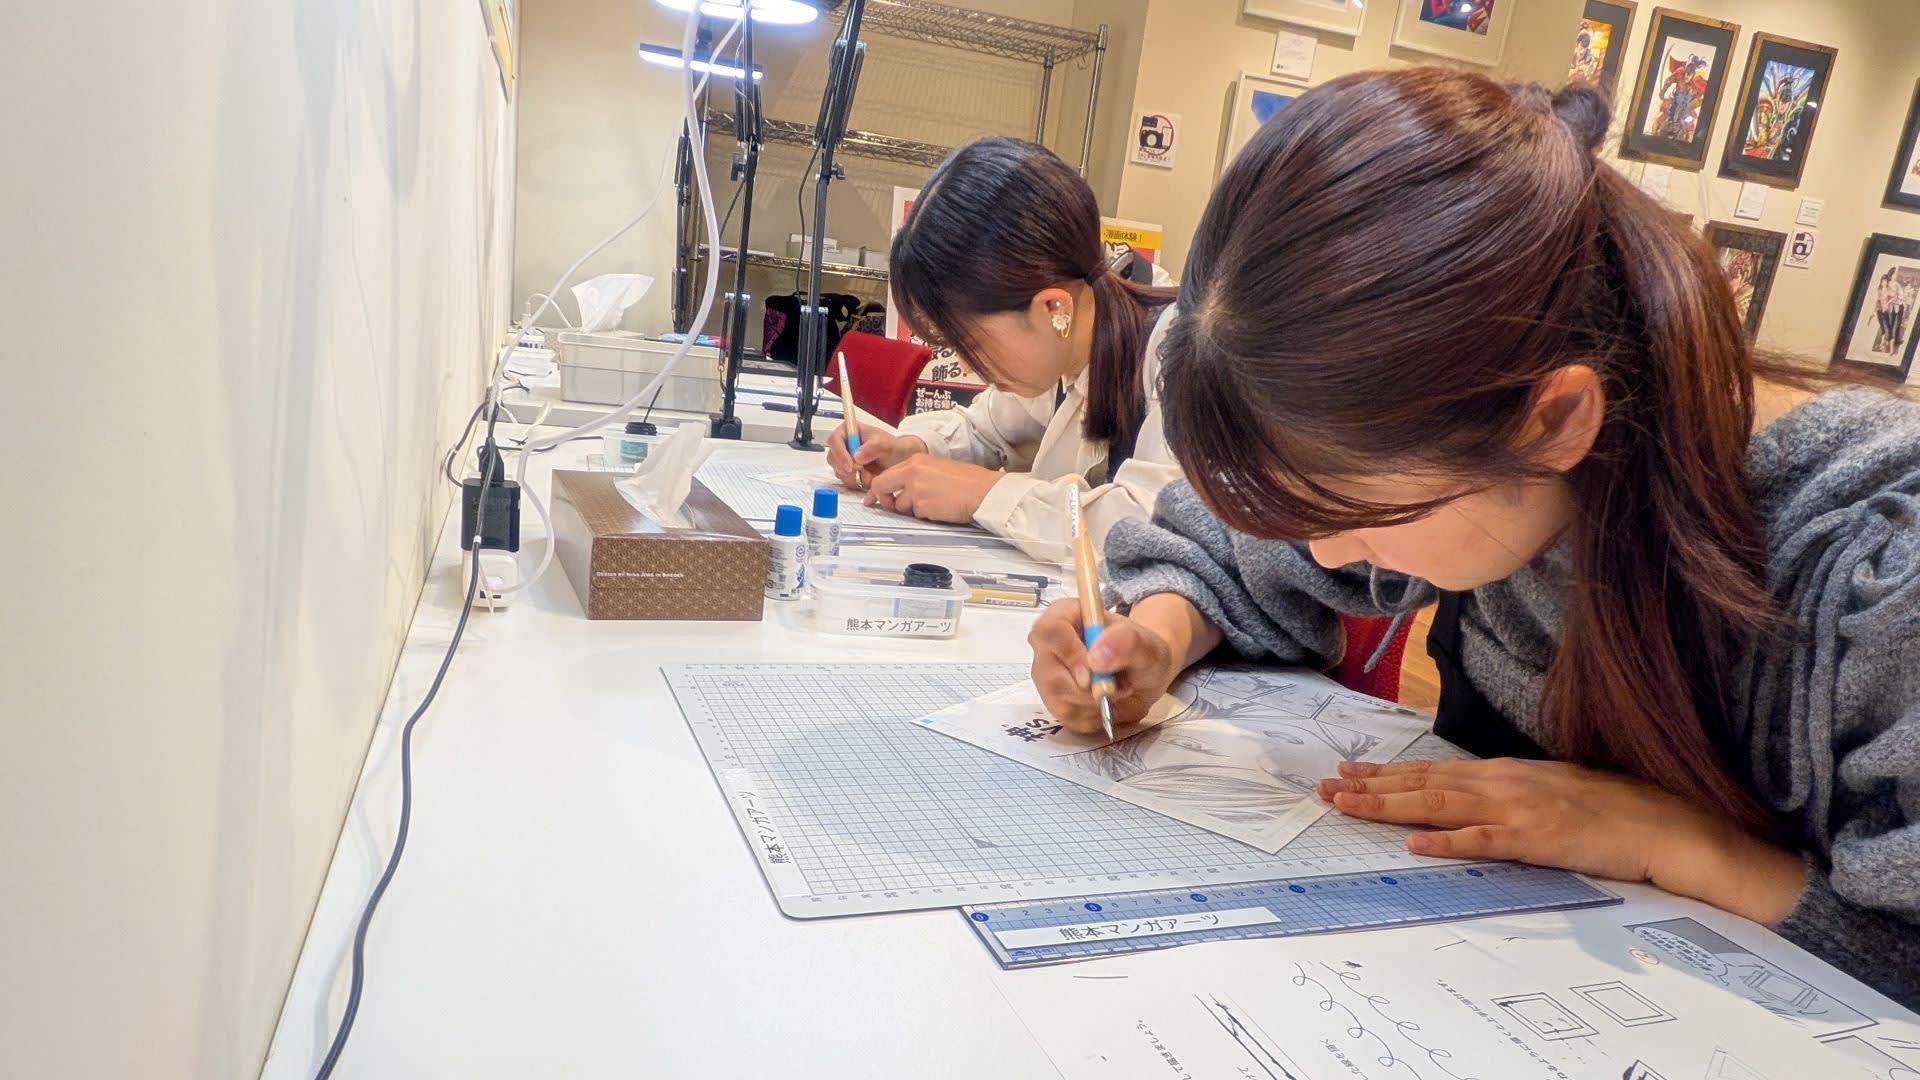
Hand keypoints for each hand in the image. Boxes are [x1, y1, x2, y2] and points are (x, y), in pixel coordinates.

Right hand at [826, 426, 923, 489]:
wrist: (899, 461)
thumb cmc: (893, 448)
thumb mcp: (886, 444)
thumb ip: (873, 447)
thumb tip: (857, 456)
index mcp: (850, 430)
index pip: (834, 440)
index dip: (839, 453)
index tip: (850, 465)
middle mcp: (844, 443)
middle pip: (833, 457)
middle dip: (845, 468)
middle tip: (859, 473)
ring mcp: (845, 458)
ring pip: (838, 470)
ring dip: (851, 477)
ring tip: (868, 475)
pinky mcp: (848, 471)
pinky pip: (844, 479)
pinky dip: (855, 482)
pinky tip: (866, 479)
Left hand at [864, 456, 1001, 523]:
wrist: (982, 491)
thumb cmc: (967, 481)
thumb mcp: (936, 468)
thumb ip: (915, 476)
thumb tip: (899, 489)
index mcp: (915, 461)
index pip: (885, 475)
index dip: (877, 490)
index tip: (872, 498)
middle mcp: (912, 473)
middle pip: (882, 488)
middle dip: (885, 500)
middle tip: (891, 506)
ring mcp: (916, 490)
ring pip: (900, 506)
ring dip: (912, 510)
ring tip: (934, 503)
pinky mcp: (923, 506)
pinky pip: (915, 515)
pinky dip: (925, 515)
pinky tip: (940, 508)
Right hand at [1027, 599, 1179, 733]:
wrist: (1145, 675)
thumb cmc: (1142, 652)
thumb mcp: (1148, 644)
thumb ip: (1127, 643)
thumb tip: (1096, 657)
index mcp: (1066, 615)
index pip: (1048, 630)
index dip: (1068, 653)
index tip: (1092, 673)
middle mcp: (1049, 645)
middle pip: (1050, 673)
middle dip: (1088, 689)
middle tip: (1120, 686)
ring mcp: (1047, 674)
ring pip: (1058, 698)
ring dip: (1094, 702)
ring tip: (1117, 690)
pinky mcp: (1054, 701)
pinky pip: (1067, 715)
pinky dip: (1093, 715)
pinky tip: (1107, 702)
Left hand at [1317, 758, 1805, 921]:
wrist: (1665, 825)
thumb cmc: (1611, 810)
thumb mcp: (1550, 791)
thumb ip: (1508, 793)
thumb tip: (1470, 799)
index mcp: (1506, 772)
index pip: (1433, 770)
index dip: (1387, 773)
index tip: (1347, 772)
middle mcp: (1504, 782)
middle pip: (1424, 783)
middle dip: (1371, 786)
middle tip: (1325, 787)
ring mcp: (1519, 809)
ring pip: (1440, 804)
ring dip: (1390, 806)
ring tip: (1348, 806)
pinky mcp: (1538, 839)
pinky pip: (1485, 842)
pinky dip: (1449, 842)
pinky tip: (1416, 844)